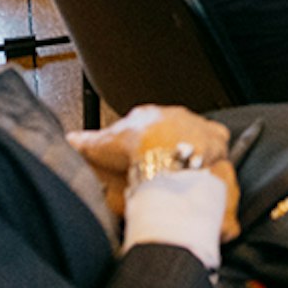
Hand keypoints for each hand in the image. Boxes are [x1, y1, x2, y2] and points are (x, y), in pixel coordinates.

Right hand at [72, 104, 241, 238]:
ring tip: (182, 172)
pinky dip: (214, 158)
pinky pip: (217, 146)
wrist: (164, 147)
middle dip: (166, 144)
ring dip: (190, 150)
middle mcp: (175, 116)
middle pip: (171, 129)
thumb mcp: (103, 144)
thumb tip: (70, 140)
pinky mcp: (215, 139)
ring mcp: (196, 126)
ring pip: (195, 136)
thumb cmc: (135, 143)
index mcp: (148, 115)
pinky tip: (207, 170)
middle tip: (160, 166)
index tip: (137, 153)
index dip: (140, 140)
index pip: (143, 124)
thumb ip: (85, 141)